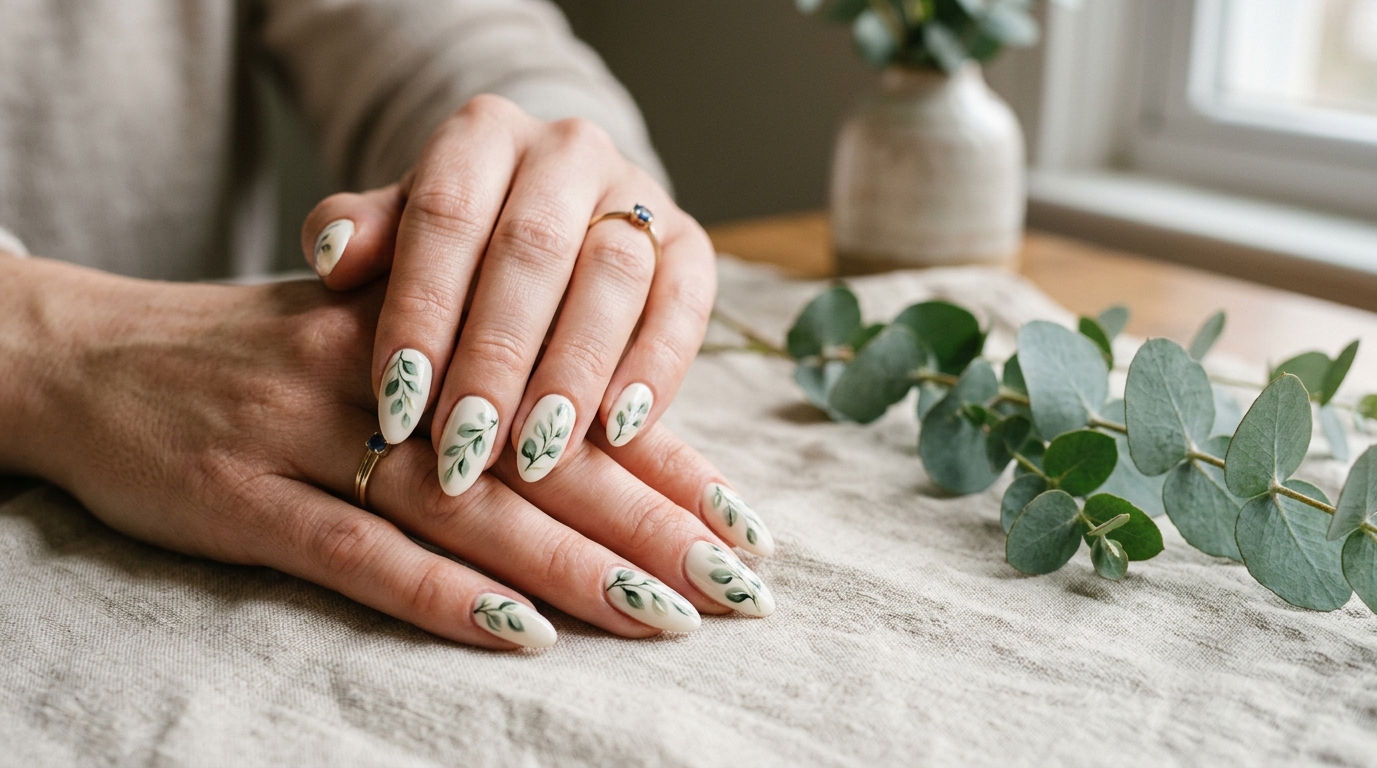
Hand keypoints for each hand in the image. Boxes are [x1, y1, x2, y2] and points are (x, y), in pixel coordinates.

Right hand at [0, 258, 770, 648]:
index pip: (571, 398)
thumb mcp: (371, 338)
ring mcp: (309, 434)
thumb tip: (599, 439)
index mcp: (431, 326)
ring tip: (666, 614)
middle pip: (539, 459)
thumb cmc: (259, 356)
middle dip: (650, 525)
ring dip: (572, 566)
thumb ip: (474, 377)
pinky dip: (440, 595)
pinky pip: (356, 552)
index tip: (743, 520)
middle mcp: (386, 374)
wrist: (94, 355)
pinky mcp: (244, 497)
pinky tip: (517, 633)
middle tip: (739, 584)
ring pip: (465, 507)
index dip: (665, 462)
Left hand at [301, 95, 715, 496]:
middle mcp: (567, 148)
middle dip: (497, 357)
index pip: (447, 213)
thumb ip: (360, 237)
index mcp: (483, 132)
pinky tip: (621, 430)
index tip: (397, 404)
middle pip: (533, 248)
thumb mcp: (394, 232)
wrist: (549, 217)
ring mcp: (638, 192)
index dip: (422, 310)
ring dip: (574, 370)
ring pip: (613, 274)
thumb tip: (334, 258)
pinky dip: (657, 367)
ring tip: (538, 452)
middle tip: (467, 445)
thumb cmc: (455, 246)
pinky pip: (685, 301)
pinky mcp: (691, 242)